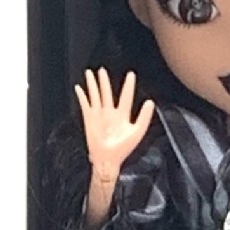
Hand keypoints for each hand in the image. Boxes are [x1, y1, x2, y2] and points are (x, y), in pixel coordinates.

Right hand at [74, 67, 154, 182]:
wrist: (108, 159)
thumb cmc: (123, 149)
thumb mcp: (137, 131)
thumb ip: (145, 117)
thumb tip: (150, 102)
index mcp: (122, 115)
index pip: (126, 97)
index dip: (128, 86)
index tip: (131, 75)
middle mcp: (110, 113)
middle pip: (107, 93)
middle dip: (104, 81)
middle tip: (102, 70)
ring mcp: (99, 115)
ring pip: (95, 95)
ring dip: (92, 84)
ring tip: (90, 73)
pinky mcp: (90, 118)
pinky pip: (85, 104)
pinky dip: (82, 96)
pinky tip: (79, 88)